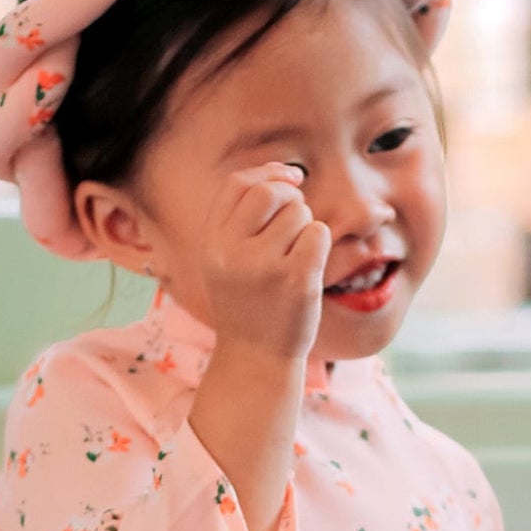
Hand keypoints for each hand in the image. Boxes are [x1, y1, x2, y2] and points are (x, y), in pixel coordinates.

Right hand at [199, 164, 331, 366]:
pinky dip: (319, 244)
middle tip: (293, 225)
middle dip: (291, 198)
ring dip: (305, 228)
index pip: (239, 184)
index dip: (268, 173)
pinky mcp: (296, 280)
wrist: (255, 358)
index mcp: (211, 243)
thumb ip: (243, 217)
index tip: (290, 179)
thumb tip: (289, 172)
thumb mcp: (226, 259)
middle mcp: (232, 252)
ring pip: (299, 212)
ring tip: (294, 259)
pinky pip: (319, 233)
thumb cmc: (248, 303)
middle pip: (270, 191)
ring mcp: (264, 266)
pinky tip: (307, 268)